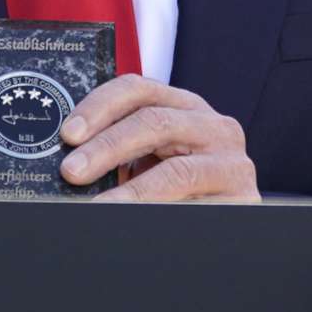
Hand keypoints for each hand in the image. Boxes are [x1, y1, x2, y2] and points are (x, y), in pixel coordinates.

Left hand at [58, 77, 257, 201]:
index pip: (139, 90)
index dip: (100, 107)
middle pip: (155, 122)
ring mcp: (231, 162)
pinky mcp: (243, 197)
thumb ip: (122, 153)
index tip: (68, 134)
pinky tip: (131, 221)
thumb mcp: (151, 160)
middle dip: (107, 147)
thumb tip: (69, 162)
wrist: (226, 216)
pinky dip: (156, 212)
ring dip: (131, 192)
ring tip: (98, 206)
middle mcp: (214, 126)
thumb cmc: (181, 189)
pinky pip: (193, 206)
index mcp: (185, 108)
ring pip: (176, 170)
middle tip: (72, 171)